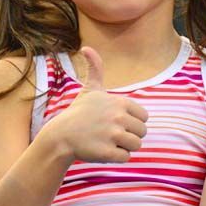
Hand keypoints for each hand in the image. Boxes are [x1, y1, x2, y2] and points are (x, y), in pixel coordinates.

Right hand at [39, 46, 148, 163]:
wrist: (61, 136)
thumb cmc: (78, 113)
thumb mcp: (89, 90)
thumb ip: (95, 69)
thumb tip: (86, 47)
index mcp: (119, 102)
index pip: (144, 117)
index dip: (131, 121)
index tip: (113, 121)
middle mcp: (118, 117)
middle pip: (141, 132)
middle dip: (128, 135)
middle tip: (108, 133)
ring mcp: (113, 135)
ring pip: (136, 146)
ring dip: (123, 146)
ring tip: (106, 141)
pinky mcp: (107, 152)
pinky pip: (125, 158)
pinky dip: (115, 157)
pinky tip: (101, 150)